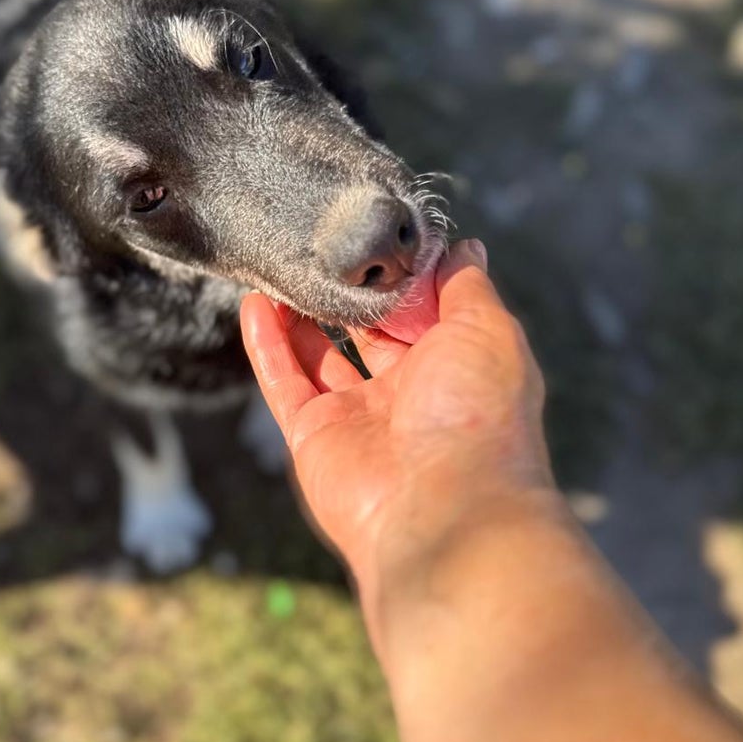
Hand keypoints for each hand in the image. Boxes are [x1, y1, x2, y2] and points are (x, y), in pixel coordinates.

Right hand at [240, 240, 555, 649]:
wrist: (442, 507)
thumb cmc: (477, 415)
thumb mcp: (488, 330)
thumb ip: (468, 286)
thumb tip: (466, 246)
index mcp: (457, 368)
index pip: (428, 312)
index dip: (406, 276)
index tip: (381, 233)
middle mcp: (410, 393)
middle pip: (372, 332)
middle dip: (351, 293)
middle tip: (325, 244)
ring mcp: (359, 417)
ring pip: (321, 356)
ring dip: (301, 314)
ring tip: (282, 267)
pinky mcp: (314, 435)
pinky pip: (285, 382)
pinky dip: (267, 345)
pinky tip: (254, 303)